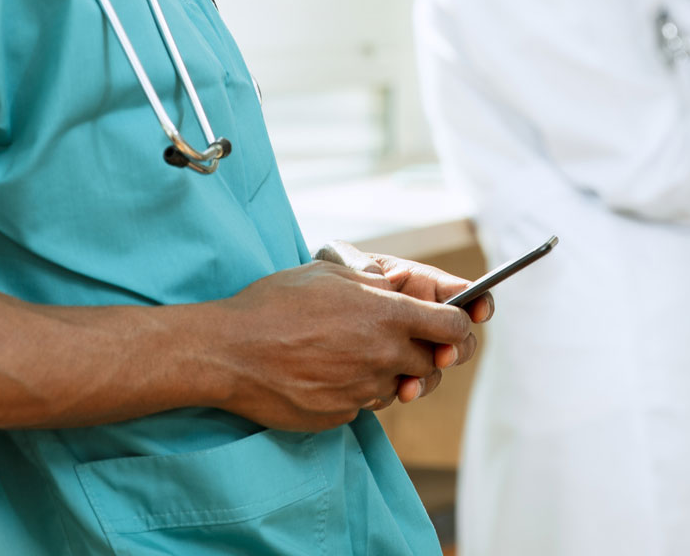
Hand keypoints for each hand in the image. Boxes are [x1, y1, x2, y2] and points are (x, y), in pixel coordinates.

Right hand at [209, 257, 476, 431]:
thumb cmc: (274, 304)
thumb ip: (374, 282)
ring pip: (398, 386)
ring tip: (350, 351)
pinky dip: (355, 389)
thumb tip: (400, 287)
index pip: (454, 326)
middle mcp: (383, 357)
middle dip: (426, 351)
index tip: (452, 322)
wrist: (229, 352)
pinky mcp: (342, 415)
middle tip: (399, 339)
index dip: (460, 323)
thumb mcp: (330, 274)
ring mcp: (363, 391)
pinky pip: (364, 404)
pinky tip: (326, 371)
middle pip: (434, 362)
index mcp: (387, 316)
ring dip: (388, 372)